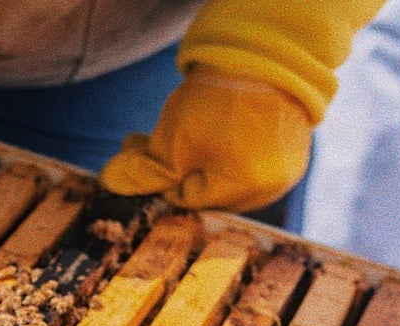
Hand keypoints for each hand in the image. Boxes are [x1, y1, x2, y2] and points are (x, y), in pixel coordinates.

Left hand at [102, 0, 383, 211]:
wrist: (266, 50)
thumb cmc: (218, 100)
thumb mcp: (171, 141)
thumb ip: (141, 172)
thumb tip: (109, 184)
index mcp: (245, 190)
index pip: (186, 200)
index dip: (159, 178)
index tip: (138, 153)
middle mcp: (270, 188)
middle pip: (205, 189)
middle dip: (171, 166)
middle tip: (140, 143)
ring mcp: (285, 169)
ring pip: (223, 174)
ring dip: (193, 156)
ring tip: (173, 130)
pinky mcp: (290, 149)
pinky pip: (247, 159)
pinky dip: (222, 146)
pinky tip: (207, 127)